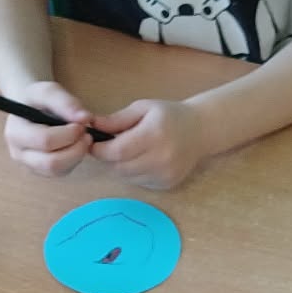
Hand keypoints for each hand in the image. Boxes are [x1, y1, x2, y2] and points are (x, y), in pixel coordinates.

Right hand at [2, 81, 96, 176]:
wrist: (30, 108)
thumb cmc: (37, 100)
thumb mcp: (48, 90)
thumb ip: (65, 102)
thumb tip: (84, 118)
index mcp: (15, 132)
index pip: (44, 141)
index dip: (68, 134)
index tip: (81, 124)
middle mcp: (19, 153)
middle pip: (51, 163)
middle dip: (75, 149)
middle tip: (87, 135)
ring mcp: (30, 165)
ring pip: (58, 170)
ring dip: (77, 155)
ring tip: (83, 138)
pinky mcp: (42, 171)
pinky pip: (62, 172)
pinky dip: (74, 160)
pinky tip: (75, 145)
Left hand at [94, 98, 213, 189]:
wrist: (200, 131)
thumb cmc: (169, 115)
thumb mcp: (143, 108)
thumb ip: (117, 119)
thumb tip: (91, 125)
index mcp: (154, 135)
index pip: (117, 151)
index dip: (100, 150)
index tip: (93, 143)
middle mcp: (161, 158)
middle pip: (120, 167)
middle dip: (108, 158)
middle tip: (108, 146)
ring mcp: (165, 174)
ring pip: (127, 177)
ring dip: (119, 166)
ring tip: (127, 151)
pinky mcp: (167, 184)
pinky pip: (138, 182)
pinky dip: (133, 173)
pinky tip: (141, 160)